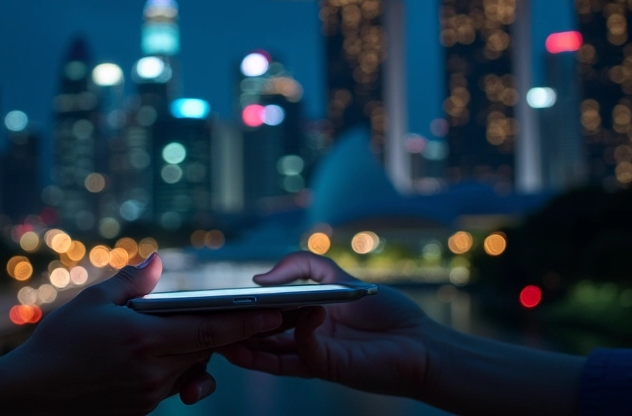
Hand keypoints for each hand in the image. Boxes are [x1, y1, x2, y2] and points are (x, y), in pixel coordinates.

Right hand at [3, 253, 283, 413]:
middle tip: (263, 317)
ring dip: (200, 351)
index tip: (275, 312)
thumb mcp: (91, 303)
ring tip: (200, 329)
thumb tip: (158, 260)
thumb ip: (131, 281)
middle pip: (207, 350)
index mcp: (145, 341)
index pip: (210, 330)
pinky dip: (177, 368)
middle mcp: (153, 372)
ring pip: (192, 370)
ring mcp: (148, 396)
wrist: (28, 397)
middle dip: (233, 333)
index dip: (246, 321)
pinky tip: (163, 352)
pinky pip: (172, 386)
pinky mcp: (140, 410)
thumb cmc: (57, 345)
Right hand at [219, 252, 438, 400]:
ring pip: (270, 354)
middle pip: (260, 339)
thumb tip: (261, 278)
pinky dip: (298, 334)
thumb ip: (302, 266)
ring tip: (227, 333)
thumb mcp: (339, 277)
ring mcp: (313, 355)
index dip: (242, 312)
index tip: (220, 303)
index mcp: (304, 320)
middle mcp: (303, 340)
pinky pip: (302, 352)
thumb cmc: (386, 311)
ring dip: (248, 345)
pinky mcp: (327, 366)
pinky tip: (301, 316)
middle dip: (235, 331)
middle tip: (211, 321)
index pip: (263, 318)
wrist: (420, 342)